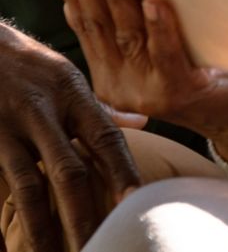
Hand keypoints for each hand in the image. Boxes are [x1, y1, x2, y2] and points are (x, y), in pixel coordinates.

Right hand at [0, 21, 138, 251]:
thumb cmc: (25, 64)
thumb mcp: (66, 76)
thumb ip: (100, 107)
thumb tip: (142, 122)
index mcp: (71, 95)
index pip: (104, 137)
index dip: (122, 170)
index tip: (137, 201)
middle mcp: (41, 113)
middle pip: (69, 170)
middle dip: (84, 213)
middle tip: (100, 244)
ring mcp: (5, 129)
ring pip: (29, 186)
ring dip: (42, 227)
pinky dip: (2, 218)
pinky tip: (9, 245)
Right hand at [46, 0, 227, 170]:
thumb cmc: (204, 71)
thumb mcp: (159, 47)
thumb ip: (133, 25)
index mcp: (109, 70)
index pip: (83, 21)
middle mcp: (119, 83)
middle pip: (97, 23)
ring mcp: (145, 90)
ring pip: (127, 34)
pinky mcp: (178, 91)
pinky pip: (166, 54)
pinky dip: (161, 27)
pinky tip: (155, 2)